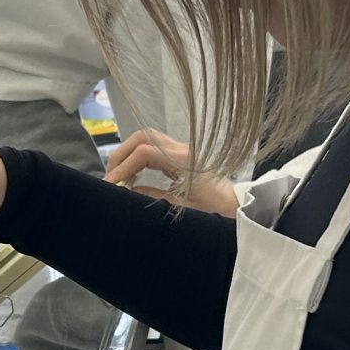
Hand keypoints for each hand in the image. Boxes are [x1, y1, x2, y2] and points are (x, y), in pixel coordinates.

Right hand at [104, 127, 239, 216]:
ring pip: (148, 139)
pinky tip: (134, 175)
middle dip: (122, 154)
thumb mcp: (182, 210)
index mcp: (184, 161)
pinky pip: (155, 148)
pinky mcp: (183, 155)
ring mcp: (183, 150)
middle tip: (111, 176)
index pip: (144, 152)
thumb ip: (153, 197)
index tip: (111, 184)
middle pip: (144, 136)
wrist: (238, 208)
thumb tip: (126, 191)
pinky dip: (139, 157)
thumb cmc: (215, 212)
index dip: (123, 167)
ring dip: (129, 154)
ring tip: (119, 176)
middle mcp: (183, 149)